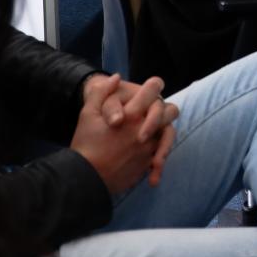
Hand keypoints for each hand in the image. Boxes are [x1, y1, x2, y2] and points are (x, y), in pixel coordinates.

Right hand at [71, 73, 163, 194]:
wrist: (85, 178)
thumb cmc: (85, 144)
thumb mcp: (88, 113)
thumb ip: (102, 92)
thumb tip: (116, 78)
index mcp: (131, 115)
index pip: (153, 90)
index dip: (153, 86)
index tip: (150, 88)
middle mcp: (145, 130)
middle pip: (171, 111)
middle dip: (164, 108)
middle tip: (153, 111)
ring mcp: (149, 149)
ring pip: (169, 133)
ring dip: (162, 130)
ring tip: (149, 131)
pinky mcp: (147, 165)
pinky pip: (160, 154)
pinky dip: (157, 152)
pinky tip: (149, 153)